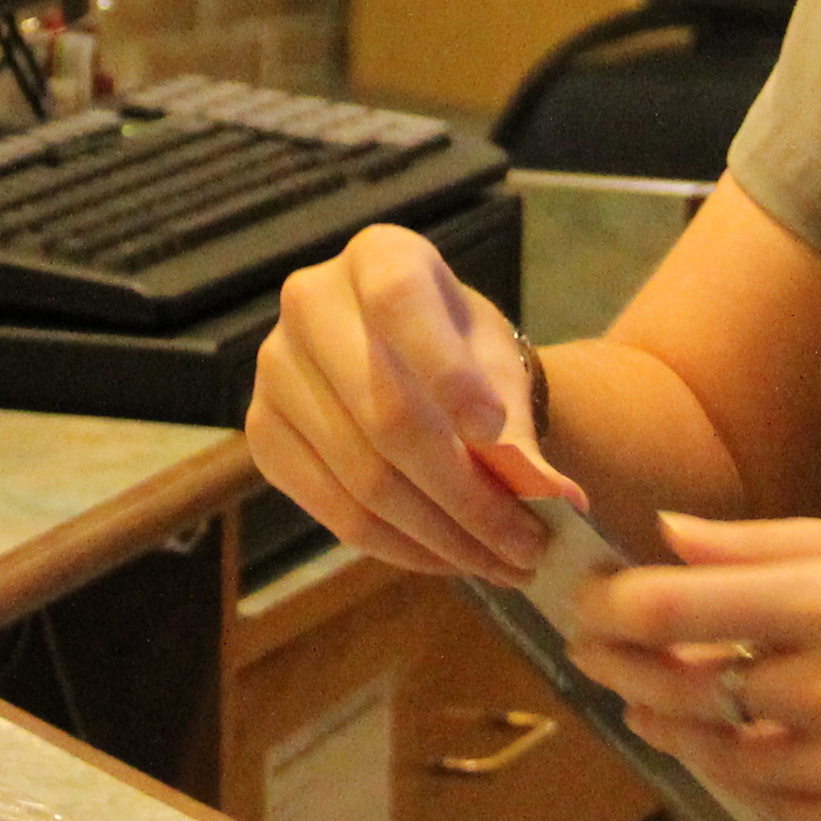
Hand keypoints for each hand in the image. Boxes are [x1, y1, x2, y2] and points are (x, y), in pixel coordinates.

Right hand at [246, 223, 578, 581]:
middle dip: (466, 497)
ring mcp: (275, 371)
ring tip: (505, 564)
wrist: (413, 368)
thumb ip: (520, 424)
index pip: (401, 304)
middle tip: (528, 545)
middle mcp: (309, 302)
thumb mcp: (499, 367)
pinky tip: (449, 559)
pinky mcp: (264, 435)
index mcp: (378, 256)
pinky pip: (335, 512)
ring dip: (443, 537)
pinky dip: (402, 548)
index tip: (495, 433)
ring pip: (363, 477)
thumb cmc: (464, 354)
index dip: (447, 371)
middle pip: (385, 415)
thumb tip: (556, 498)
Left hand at [565, 509, 820, 820]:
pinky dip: (736, 772)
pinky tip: (725, 743)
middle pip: (680, 687)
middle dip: (620, 666)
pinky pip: (769, 803)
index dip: (610, 605)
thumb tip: (667, 535)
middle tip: (596, 650)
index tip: (589, 598)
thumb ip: (767, 544)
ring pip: (715, 755)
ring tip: (645, 701)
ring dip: (667, 727)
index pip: (675, 609)